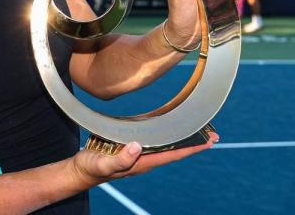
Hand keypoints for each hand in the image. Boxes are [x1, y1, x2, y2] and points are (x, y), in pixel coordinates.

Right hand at [70, 134, 217, 186]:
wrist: (81, 170)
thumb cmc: (91, 168)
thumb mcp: (103, 164)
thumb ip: (121, 159)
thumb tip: (137, 146)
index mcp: (143, 162)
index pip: (173, 153)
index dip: (191, 147)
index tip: (208, 141)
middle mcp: (145, 158)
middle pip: (175, 148)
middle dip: (193, 141)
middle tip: (213, 134)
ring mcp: (139, 152)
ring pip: (166, 143)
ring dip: (182, 136)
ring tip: (198, 127)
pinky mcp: (131, 145)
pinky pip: (153, 137)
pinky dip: (165, 130)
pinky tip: (170, 123)